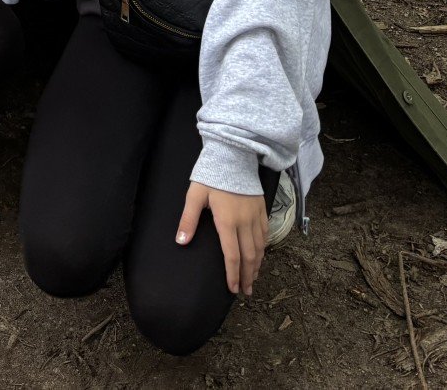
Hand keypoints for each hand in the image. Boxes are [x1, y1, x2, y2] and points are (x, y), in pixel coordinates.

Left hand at [177, 182, 267, 297]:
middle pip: (248, 256)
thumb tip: (181, 242)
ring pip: (259, 248)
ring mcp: (256, 216)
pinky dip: (263, 249)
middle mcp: (244, 222)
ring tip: (253, 279)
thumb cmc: (211, 176)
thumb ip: (188, 219)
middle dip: (246, 276)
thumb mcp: (195, 195)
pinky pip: (265, 235)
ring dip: (256, 266)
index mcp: (227, 221)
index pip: (231, 255)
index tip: (232, 289)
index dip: (232, 274)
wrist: (234, 155)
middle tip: (246, 292)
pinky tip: (260, 256)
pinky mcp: (262, 209)